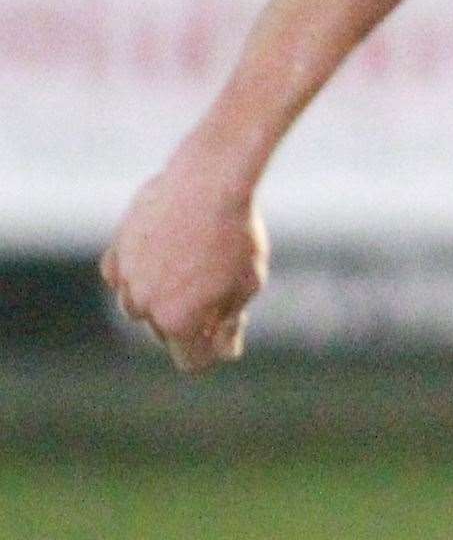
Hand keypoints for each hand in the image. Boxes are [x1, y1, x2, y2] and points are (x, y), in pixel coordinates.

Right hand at [100, 147, 268, 373]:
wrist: (210, 179)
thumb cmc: (237, 232)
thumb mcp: (248, 281)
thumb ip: (230, 319)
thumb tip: (224, 348)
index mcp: (179, 322)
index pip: (192, 360)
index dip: (214, 348)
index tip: (229, 328)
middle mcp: (145, 306)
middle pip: (167, 330)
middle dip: (191, 318)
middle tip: (220, 283)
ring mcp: (126, 279)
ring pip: (141, 304)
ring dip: (163, 296)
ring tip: (196, 261)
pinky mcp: (116, 251)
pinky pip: (123, 276)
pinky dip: (140, 272)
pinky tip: (164, 252)